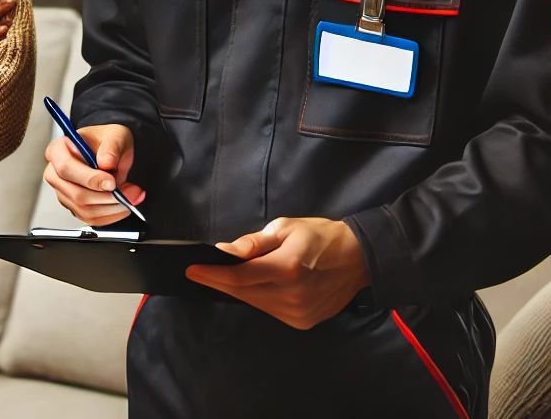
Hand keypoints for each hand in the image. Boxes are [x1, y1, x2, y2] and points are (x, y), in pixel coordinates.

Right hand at [43, 123, 144, 224]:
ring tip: (131, 195)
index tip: (111, 182)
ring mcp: (63, 193)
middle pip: (76, 194)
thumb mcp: (114, 135)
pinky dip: (112, 214)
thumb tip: (106, 162)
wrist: (111, 152)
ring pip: (85, 209)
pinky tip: (124, 203)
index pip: (66, 168)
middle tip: (130, 190)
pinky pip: (91, 218)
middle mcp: (56, 173)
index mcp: (58, 150)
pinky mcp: (74, 207)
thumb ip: (111, 147)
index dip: (89, 178)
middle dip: (107, 196)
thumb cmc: (107, 141)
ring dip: (112, 207)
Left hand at [186, 217, 370, 329]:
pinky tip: (253, 286)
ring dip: (240, 290)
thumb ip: (253, 243)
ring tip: (227, 276)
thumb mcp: (285, 227)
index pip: (239, 277)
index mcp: (287, 268)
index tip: (191, 270)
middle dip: (221, 282)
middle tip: (202, 270)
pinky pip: (270, 310)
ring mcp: (299, 313)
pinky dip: (258, 298)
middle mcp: (292, 296)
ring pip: (255, 303)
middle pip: (244, 293)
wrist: (359, 259)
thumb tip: (225, 252)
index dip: (212, 275)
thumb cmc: (320, 236)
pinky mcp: (303, 322)